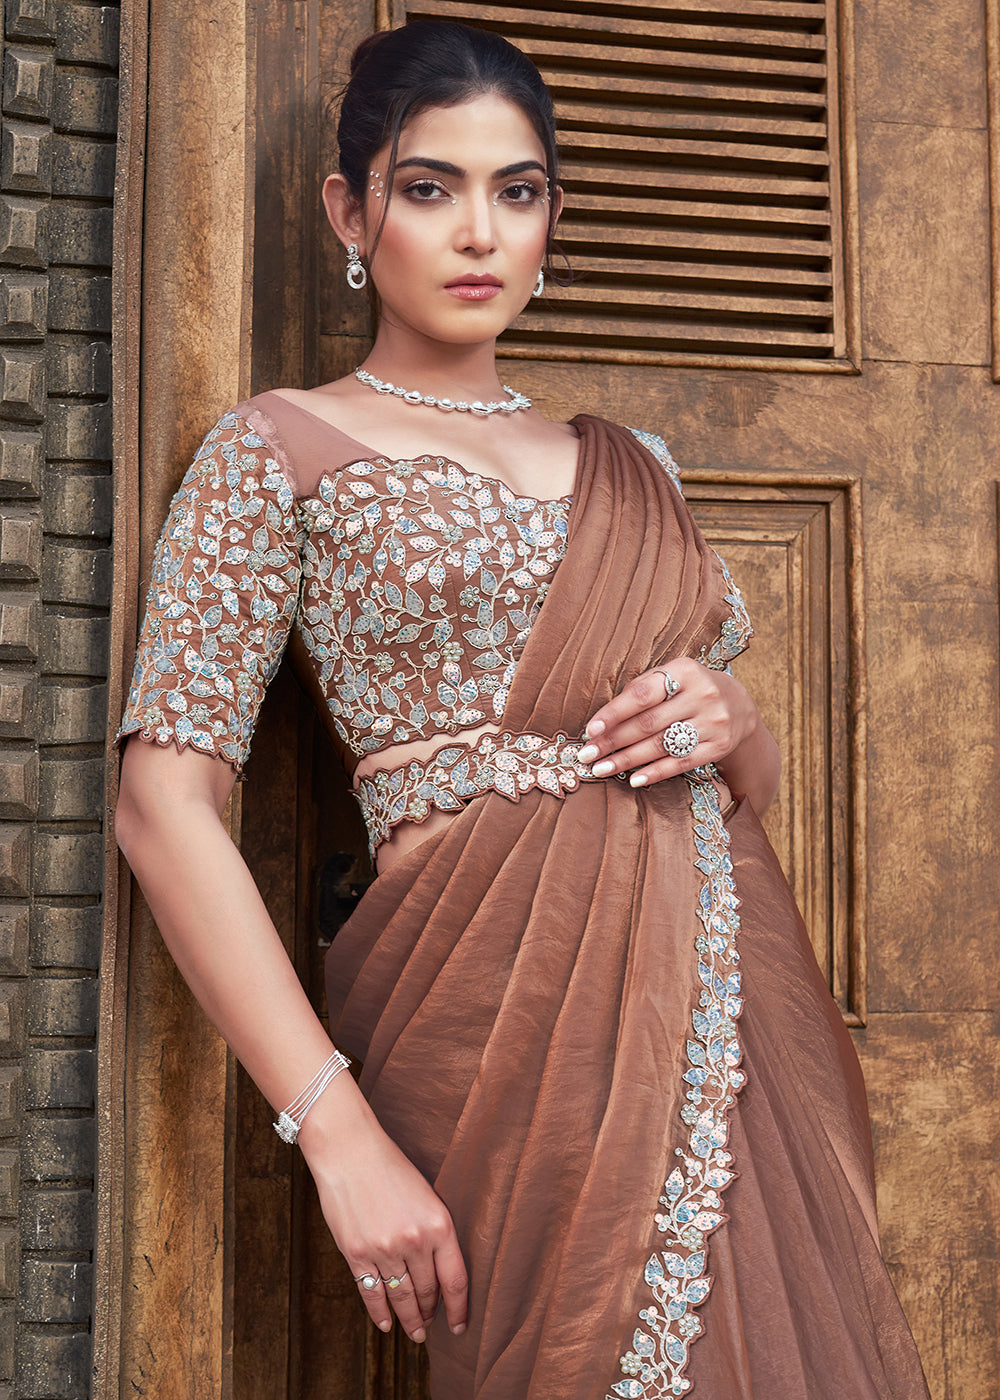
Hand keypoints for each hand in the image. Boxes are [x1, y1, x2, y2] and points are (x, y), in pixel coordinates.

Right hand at [299, 1098, 467, 1343]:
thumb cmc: (390, 1167)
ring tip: (415, 1332)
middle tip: (431, 1325)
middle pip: (429, 1292)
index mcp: (439, 1224)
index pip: (456, 1281)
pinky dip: (380, 1313)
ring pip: (403, 1297)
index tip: (460, 1327)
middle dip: (431, 1312)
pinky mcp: (357, 1254)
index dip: (460, 1309)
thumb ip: (434, 1230)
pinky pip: (372, 1294)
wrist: (350, 1150)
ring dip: (410, 1319)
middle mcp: (415, 1241)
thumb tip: (440, 1268)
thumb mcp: (426, 1195)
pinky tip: (387, 1323)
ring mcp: (385, 1250)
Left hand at [578, 657, 760, 788]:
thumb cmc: (689, 689)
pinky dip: (655, 772)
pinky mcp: (719, 746)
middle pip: (648, 723)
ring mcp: (713, 722)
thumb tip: (601, 721)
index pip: (641, 694)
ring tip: (601, 769)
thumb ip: (640, 690)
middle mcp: (702, 694)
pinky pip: (681, 762)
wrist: (739, 705)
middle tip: (587, 755)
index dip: (613, 713)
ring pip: (661, 745)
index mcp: (685, 670)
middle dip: (613, 741)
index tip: (590, 730)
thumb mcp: (671, 676)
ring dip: (627, 760)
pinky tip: (634, 779)